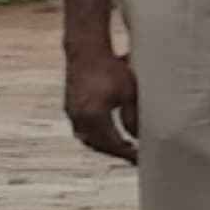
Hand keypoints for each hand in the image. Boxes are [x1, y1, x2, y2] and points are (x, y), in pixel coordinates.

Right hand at [64, 45, 139, 163]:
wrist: (86, 51)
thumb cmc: (111, 69)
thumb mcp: (129, 93)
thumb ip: (134, 117)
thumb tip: (139, 137)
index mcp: (94, 117)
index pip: (112, 144)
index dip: (126, 153)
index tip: (140, 158)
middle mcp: (79, 118)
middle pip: (98, 145)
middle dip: (115, 152)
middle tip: (133, 155)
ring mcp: (72, 114)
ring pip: (88, 138)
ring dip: (105, 145)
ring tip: (123, 147)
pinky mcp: (69, 108)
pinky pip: (82, 129)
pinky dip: (95, 135)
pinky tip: (108, 133)